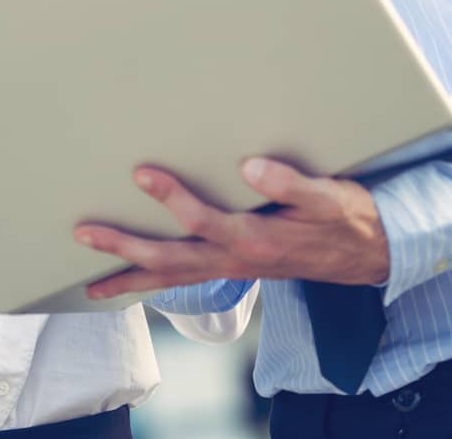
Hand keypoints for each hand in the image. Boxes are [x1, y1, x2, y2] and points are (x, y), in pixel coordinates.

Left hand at [74, 157, 390, 298]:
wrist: (367, 253)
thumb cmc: (346, 218)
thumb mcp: (328, 196)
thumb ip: (290, 183)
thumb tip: (249, 167)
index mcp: (256, 238)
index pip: (202, 220)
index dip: (170, 197)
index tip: (141, 172)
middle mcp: (236, 259)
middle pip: (170, 260)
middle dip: (125, 248)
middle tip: (84, 233)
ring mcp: (233, 268)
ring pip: (173, 278)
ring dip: (130, 275)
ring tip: (91, 282)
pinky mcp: (234, 268)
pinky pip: (186, 281)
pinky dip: (154, 283)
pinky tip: (133, 279)